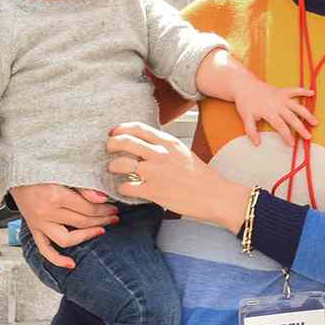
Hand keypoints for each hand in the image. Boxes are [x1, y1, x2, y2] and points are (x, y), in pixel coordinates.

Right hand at [13, 183, 119, 269]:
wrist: (17, 173)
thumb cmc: (41, 171)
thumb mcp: (64, 173)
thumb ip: (83, 187)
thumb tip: (103, 199)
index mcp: (55, 196)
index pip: (87, 209)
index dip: (104, 210)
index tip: (114, 208)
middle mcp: (46, 213)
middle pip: (81, 223)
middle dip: (102, 220)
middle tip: (114, 218)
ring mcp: (38, 224)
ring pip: (66, 239)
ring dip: (86, 237)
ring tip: (101, 231)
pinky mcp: (33, 230)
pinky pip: (44, 249)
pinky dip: (57, 259)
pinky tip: (72, 264)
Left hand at [106, 121, 248, 230]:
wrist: (216, 196)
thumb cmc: (203, 177)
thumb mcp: (185, 153)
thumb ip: (166, 148)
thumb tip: (147, 146)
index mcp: (169, 142)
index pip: (138, 128)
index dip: (121, 129)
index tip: (115, 133)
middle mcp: (160, 154)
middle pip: (124, 141)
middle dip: (111, 144)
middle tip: (109, 149)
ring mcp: (155, 172)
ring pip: (120, 163)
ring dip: (113, 166)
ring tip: (114, 169)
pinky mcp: (153, 191)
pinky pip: (126, 187)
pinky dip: (121, 188)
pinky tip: (125, 189)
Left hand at [231, 76, 315, 145]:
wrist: (245, 86)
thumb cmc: (246, 103)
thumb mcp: (246, 118)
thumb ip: (251, 131)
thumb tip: (257, 143)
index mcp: (269, 112)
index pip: (280, 126)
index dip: (287, 136)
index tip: (291, 144)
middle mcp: (278, 105)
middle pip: (292, 118)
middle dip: (301, 128)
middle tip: (308, 137)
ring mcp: (282, 97)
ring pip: (297, 107)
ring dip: (307, 114)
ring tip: (315, 122)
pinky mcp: (283, 91)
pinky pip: (295, 90)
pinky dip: (304, 91)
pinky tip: (312, 93)